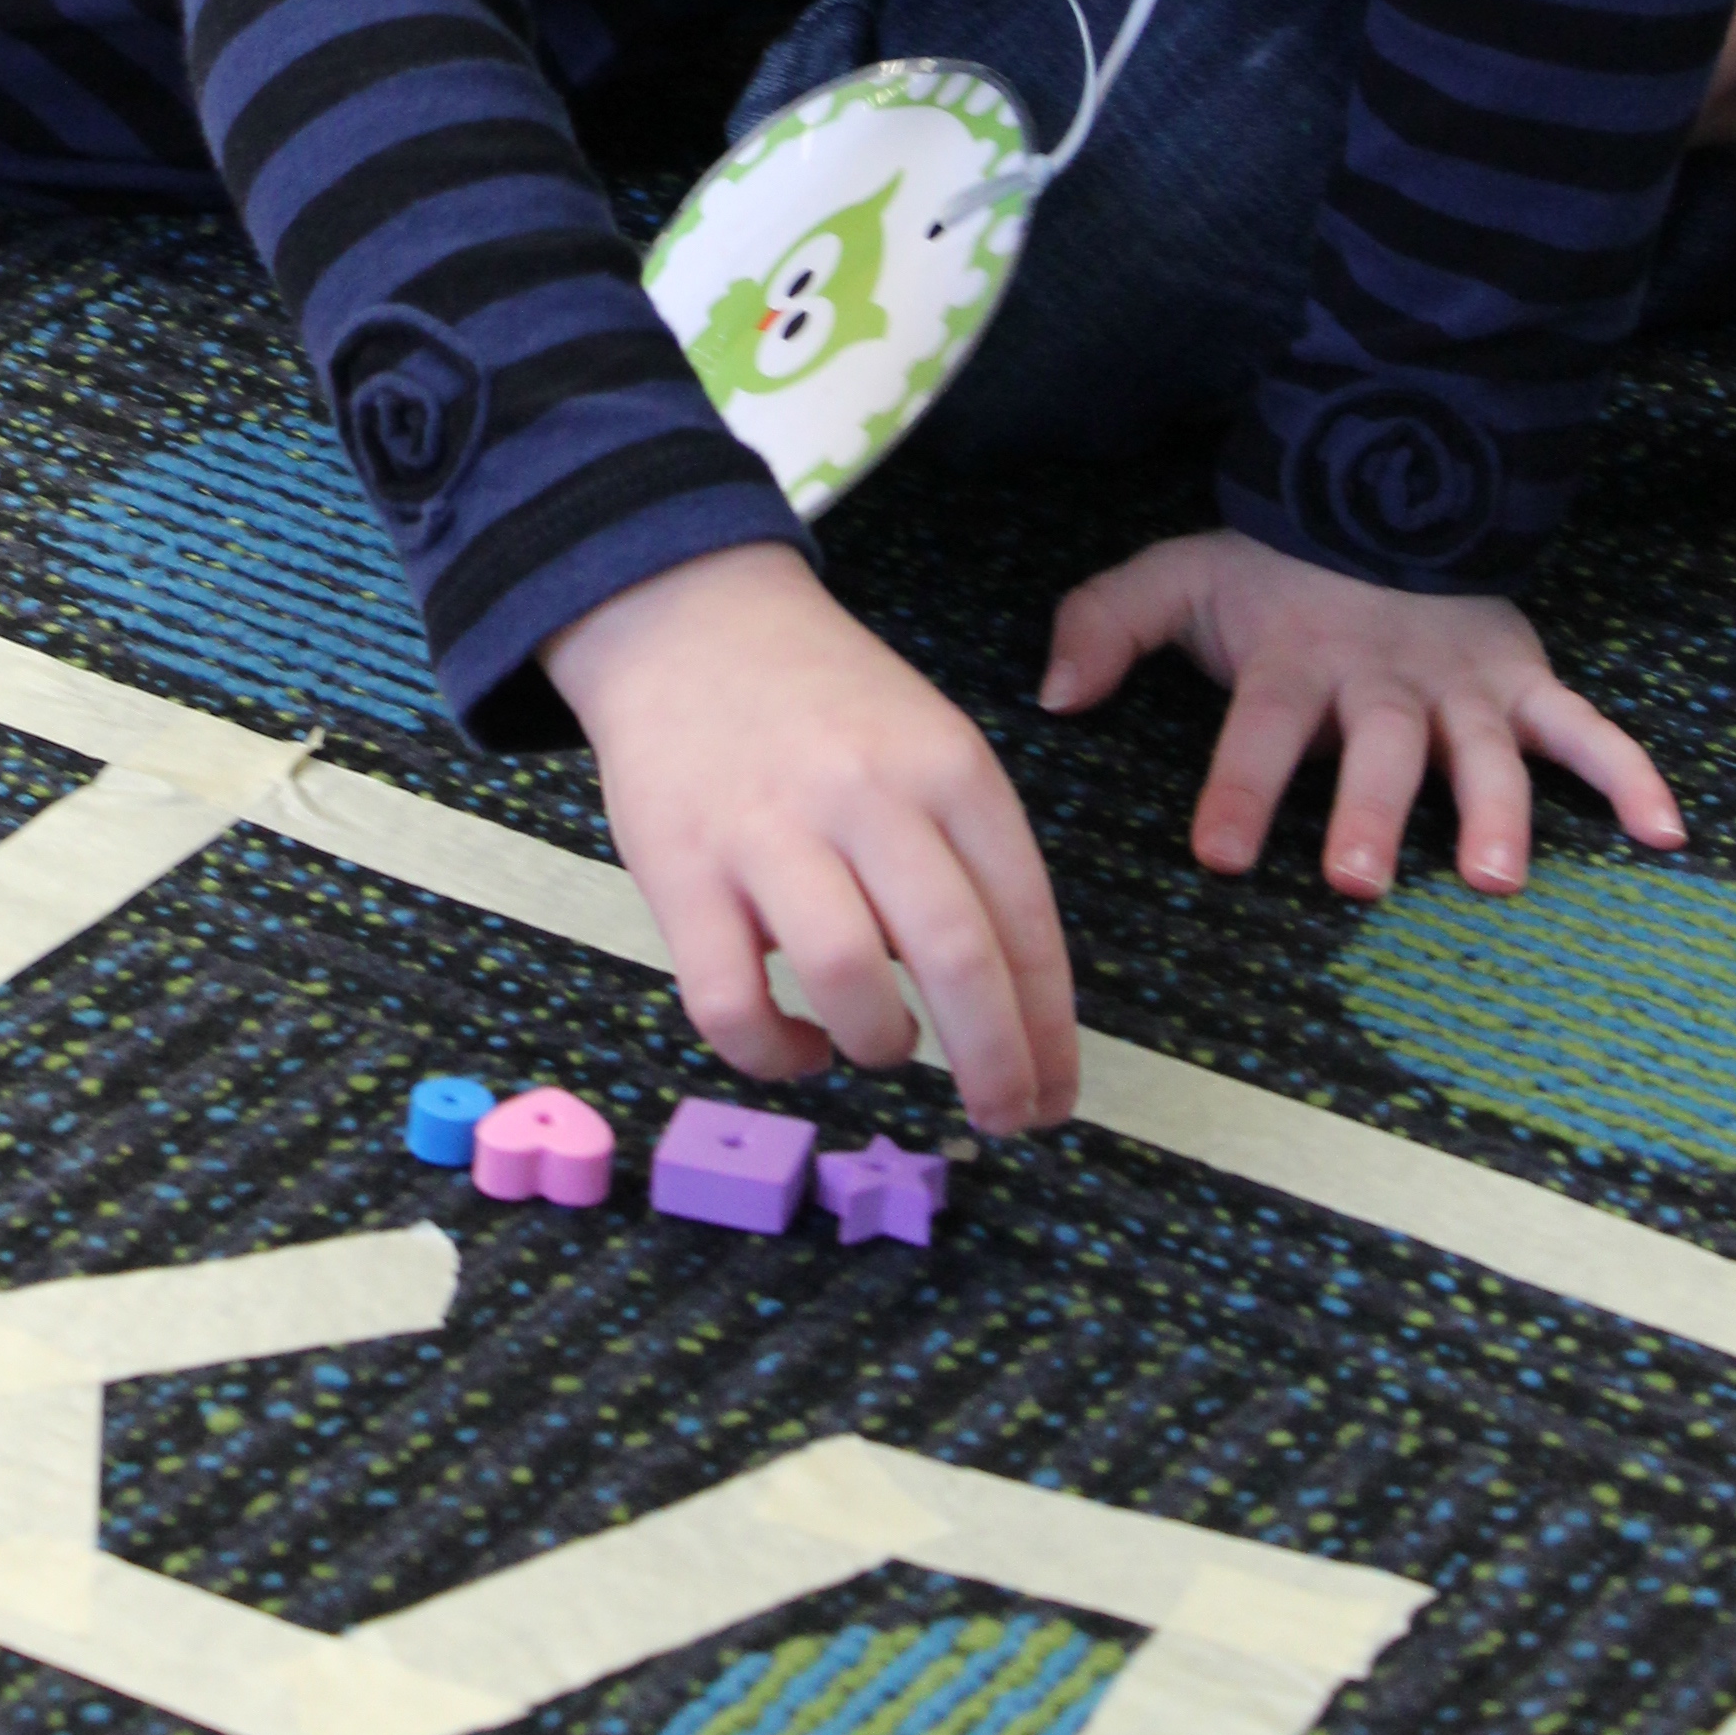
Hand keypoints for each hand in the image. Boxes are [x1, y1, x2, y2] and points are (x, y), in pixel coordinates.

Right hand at [546, 542, 1078, 1137]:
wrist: (687, 617)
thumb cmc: (823, 702)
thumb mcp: (926, 742)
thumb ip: (967, 854)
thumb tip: (1008, 1004)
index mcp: (948, 766)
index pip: (1026, 918)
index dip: (1051, 1029)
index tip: (1056, 1092)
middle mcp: (867, 795)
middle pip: (957, 960)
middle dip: (998, 1066)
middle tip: (1003, 1117)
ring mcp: (767, 832)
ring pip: (850, 982)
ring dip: (882, 1046)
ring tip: (882, 1045)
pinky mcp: (679, 870)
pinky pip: (730, 1002)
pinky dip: (773, 1053)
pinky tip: (796, 1044)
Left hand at [1040, 527, 1682, 899]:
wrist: (1384, 487)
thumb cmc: (1273, 567)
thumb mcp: (1177, 577)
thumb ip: (1104, 627)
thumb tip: (1049, 697)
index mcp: (1294, 663)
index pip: (1258, 731)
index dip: (1236, 789)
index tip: (1215, 854)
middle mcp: (1382, 683)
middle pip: (1376, 754)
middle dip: (1366, 815)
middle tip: (1354, 882)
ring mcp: (1463, 688)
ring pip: (1483, 754)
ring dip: (1491, 813)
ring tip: (1492, 879)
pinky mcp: (1526, 685)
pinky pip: (1588, 733)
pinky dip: (1633, 778)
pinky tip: (1669, 836)